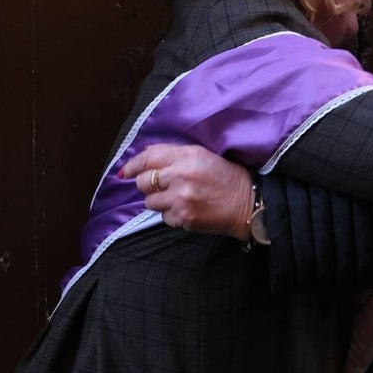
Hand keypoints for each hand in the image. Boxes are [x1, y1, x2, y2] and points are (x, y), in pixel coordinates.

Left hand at [120, 144, 253, 238]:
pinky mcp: (183, 217)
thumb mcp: (203, 156)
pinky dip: (171, 214)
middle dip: (148, 185)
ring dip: (160, 201)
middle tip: (164, 186)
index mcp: (186, 156)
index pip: (148, 157)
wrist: (247, 203)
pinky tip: (187, 209)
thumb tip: (143, 156)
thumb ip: (173, 154)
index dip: (133, 164)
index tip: (126, 171)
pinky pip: (163, 217)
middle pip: (143, 182)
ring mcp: (180, 198)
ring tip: (179, 198)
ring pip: (150, 202)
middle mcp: (180, 175)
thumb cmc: (226, 178)